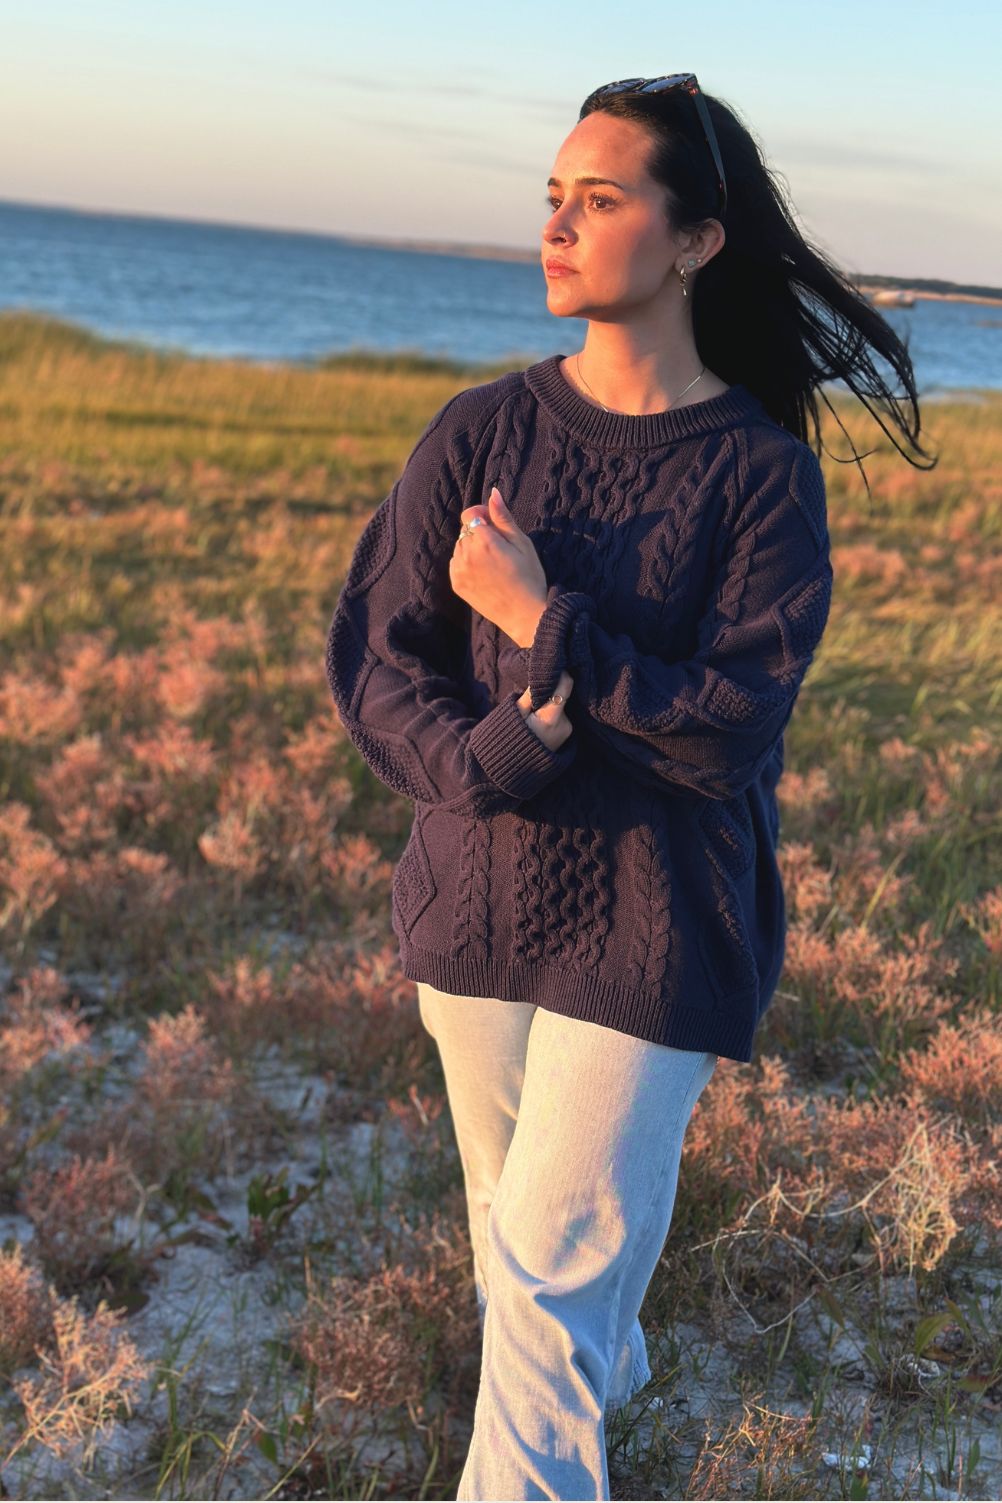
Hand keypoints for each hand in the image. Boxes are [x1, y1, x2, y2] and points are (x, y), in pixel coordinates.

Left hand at [449, 487, 547, 645]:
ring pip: (460, 547)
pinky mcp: (457, 584)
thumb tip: (493, 493)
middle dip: (479, 534)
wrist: (524, 614)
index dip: (482, 515)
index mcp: (484, 540)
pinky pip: (456, 563)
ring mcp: (459, 570)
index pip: (470, 514)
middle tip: (500, 549)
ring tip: (493, 563)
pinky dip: (467, 564)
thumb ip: (503, 517)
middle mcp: (467, 554)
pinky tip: (485, 573)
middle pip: (466, 531)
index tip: (494, 524)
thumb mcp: (522, 543)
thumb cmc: (529, 576)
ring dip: (472, 549)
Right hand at [516, 671, 573, 751]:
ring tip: (533, 714)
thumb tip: (541, 674)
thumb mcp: (515, 711)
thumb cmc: (510, 736)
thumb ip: (531, 692)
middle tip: (534, 698)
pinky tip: (539, 723)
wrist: (512, 765)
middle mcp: (564, 724)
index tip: (552, 669)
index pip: (566, 686)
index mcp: (551, 717)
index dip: (560, 674)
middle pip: (562, 696)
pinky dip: (552, 716)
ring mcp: (567, 732)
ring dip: (550, 705)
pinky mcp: (566, 736)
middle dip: (550, 693)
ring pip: (561, 707)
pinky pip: (561, 718)